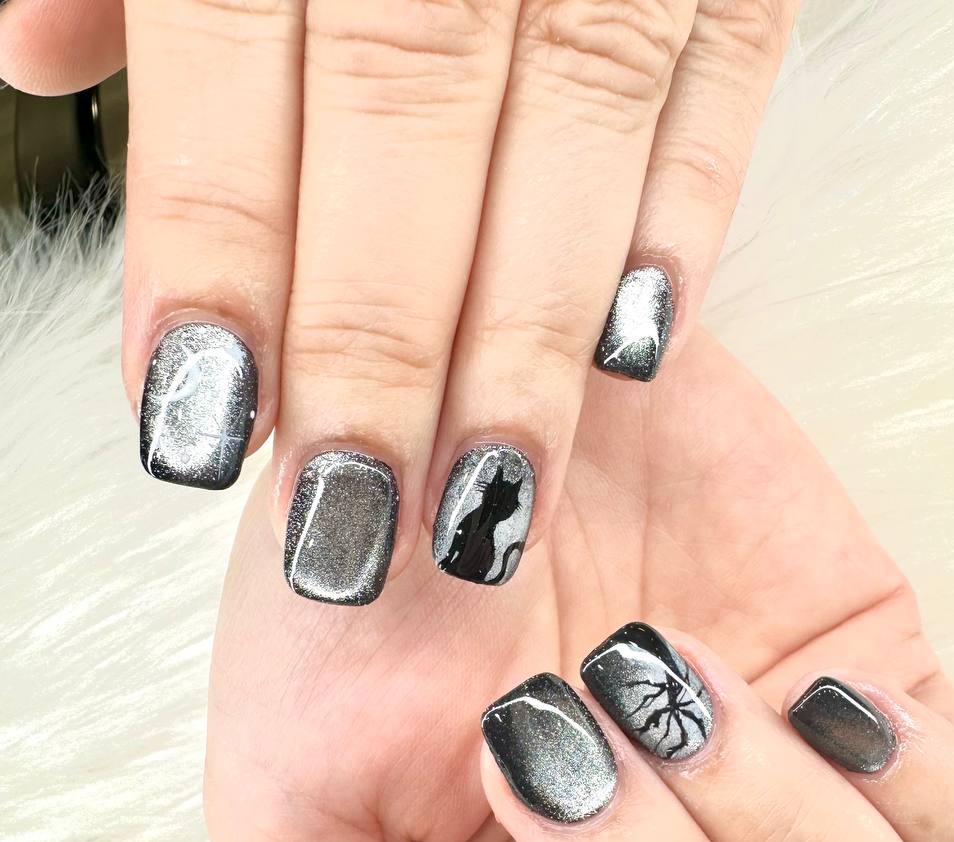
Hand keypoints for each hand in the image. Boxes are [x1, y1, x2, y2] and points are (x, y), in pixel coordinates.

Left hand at [2, 0, 797, 602]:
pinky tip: (641, 347)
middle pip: (404, 120)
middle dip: (375, 342)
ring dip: (528, 333)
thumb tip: (38, 57)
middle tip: (348, 514)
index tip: (200, 423)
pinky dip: (688, 210)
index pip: (232, 64)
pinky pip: (728, 69)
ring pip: (573, 121)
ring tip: (487, 495)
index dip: (218, 256)